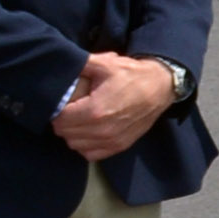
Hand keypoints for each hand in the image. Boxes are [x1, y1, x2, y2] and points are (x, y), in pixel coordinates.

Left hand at [51, 52, 176, 161]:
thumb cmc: (132, 74)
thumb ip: (81, 64)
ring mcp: (111, 140)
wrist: (162, 87)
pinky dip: (86, 144)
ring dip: (73, 133)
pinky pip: (90, 154)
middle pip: (65, 133)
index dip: (57, 110)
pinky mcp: (119, 146)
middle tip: (71, 109)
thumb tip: (62, 64)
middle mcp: (102, 130)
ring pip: (75, 145)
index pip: (59, 119)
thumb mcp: (106, 63)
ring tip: (80, 119)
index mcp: (95, 110)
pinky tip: (91, 131)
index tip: (64, 102)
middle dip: (63, 121)